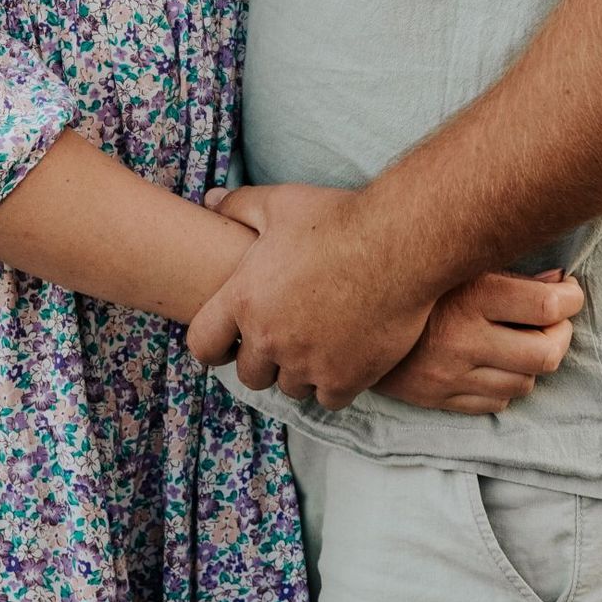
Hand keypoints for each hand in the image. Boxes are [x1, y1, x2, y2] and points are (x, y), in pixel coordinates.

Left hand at [186, 183, 434, 409]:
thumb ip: (238, 205)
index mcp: (244, 299)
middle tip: (283, 336)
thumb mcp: (279, 203)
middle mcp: (270, 338)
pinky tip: (344, 357)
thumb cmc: (336, 219)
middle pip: (249, 373)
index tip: (229, 340)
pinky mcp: (345, 378)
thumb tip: (211, 201)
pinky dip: (333, 383)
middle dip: (261, 359)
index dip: (213, 345)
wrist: (398, 244)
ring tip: (316, 344)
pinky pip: (327, 399)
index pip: (203, 344)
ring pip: (289, 387)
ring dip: (298, 371)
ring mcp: (307, 364)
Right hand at [377, 268, 582, 414]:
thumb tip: (560, 283)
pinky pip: (495, 404)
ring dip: (534, 362)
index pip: (547, 306)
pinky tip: (500, 364)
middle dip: (560, 335)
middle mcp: (464, 339)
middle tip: (555, 321)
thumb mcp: (458, 263)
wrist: (345, 310)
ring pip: (525, 383)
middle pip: (545, 352)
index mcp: (471, 295)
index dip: (572, 299)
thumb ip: (510, 273)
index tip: (570, 293)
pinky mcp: (438, 398)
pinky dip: (507, 385)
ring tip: (527, 341)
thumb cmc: (409, 276)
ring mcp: (451, 375)